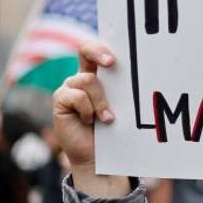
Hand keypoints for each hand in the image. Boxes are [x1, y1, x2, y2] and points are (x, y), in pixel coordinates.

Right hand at [53, 42, 128, 197]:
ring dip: (100, 100)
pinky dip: (87, 109)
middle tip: (111, 63)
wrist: (96, 155)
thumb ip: (122, 90)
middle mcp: (81, 77)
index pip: (97, 50)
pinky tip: (90, 121)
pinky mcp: (60, 100)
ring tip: (107, 118)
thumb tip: (142, 76)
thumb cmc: (112, 130)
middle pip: (85, 49)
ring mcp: (69, 88)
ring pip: (87, 80)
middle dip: (98, 52)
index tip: (116, 57)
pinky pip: (76, 96)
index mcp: (98, 75)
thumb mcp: (120, 106)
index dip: (103, 47)